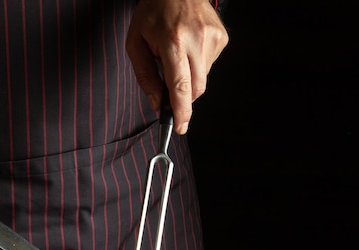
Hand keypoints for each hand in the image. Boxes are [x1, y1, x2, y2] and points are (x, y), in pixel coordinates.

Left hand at [126, 0, 227, 133]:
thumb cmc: (153, 13)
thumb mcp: (136, 43)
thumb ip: (145, 76)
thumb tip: (156, 103)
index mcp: (172, 42)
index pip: (180, 86)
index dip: (181, 111)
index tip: (180, 127)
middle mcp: (196, 40)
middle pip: (195, 89)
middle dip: (182, 97)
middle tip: (169, 88)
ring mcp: (212, 39)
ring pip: (202, 80)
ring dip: (188, 78)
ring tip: (177, 55)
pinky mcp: (222, 38)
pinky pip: (209, 66)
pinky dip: (197, 65)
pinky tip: (188, 48)